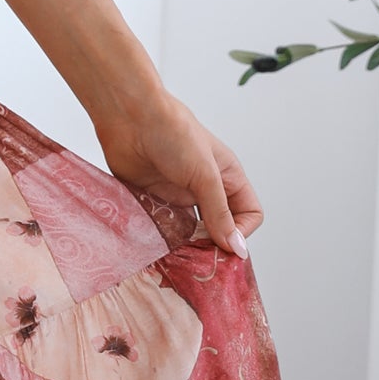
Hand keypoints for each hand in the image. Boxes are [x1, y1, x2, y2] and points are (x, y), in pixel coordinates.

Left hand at [89, 88, 261, 256]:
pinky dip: (164, 240)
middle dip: (214, 245)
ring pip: (191, 232)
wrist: (129, 118)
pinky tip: (159, 246)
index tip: (224, 248)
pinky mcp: (154, 201)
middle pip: (220, 227)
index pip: (249, 214)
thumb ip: (220, 213)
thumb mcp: (205, 175)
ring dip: (187, 246)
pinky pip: (164, 228)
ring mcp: (179, 196)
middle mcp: (205, 189)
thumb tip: (237, 248)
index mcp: (227, 178)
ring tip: (180, 257)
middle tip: (201, 261)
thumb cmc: (174, 135)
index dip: (241, 232)